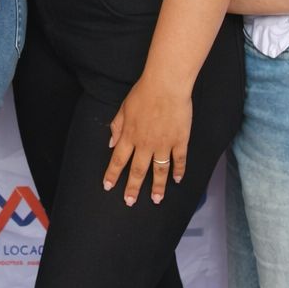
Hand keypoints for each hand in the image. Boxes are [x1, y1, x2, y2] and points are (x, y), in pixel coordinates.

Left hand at [103, 77, 190, 206]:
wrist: (166, 85)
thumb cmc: (144, 92)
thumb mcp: (124, 108)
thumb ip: (117, 126)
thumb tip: (111, 143)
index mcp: (129, 135)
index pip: (118, 160)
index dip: (112, 174)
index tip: (108, 186)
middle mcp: (145, 144)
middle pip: (138, 170)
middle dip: (133, 188)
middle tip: (130, 202)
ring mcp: (164, 144)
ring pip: (159, 170)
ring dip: (157, 187)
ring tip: (156, 199)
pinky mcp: (180, 140)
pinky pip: (179, 160)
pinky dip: (178, 171)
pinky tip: (177, 179)